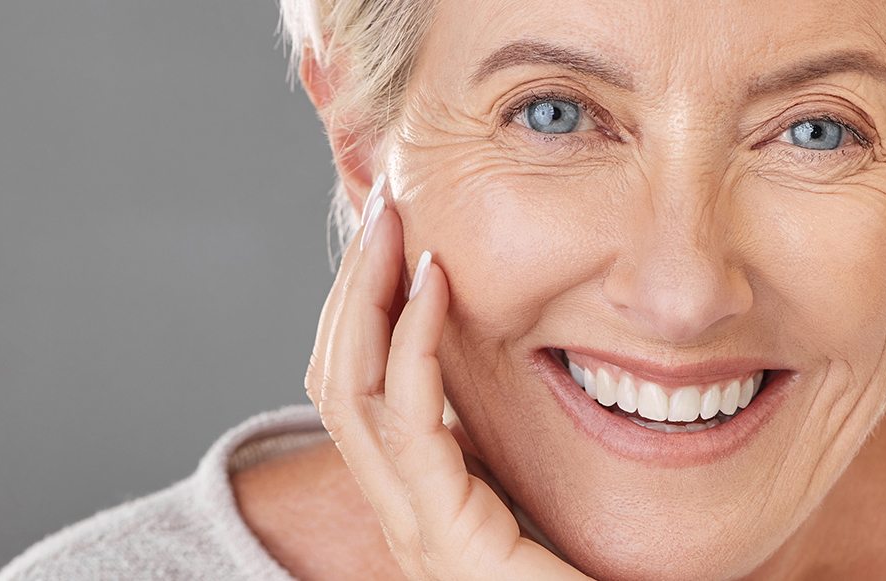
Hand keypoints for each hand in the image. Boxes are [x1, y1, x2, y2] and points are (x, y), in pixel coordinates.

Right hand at [303, 182, 587, 579]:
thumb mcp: (547, 498)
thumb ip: (520, 451)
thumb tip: (534, 371)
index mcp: (424, 500)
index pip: (363, 392)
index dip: (365, 312)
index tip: (397, 239)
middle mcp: (405, 513)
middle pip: (337, 380)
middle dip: (351, 288)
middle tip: (382, 207)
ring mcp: (416, 529)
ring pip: (350, 392)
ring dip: (366, 297)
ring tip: (392, 227)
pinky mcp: (447, 538)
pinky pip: (407, 424)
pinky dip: (412, 344)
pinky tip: (433, 287)